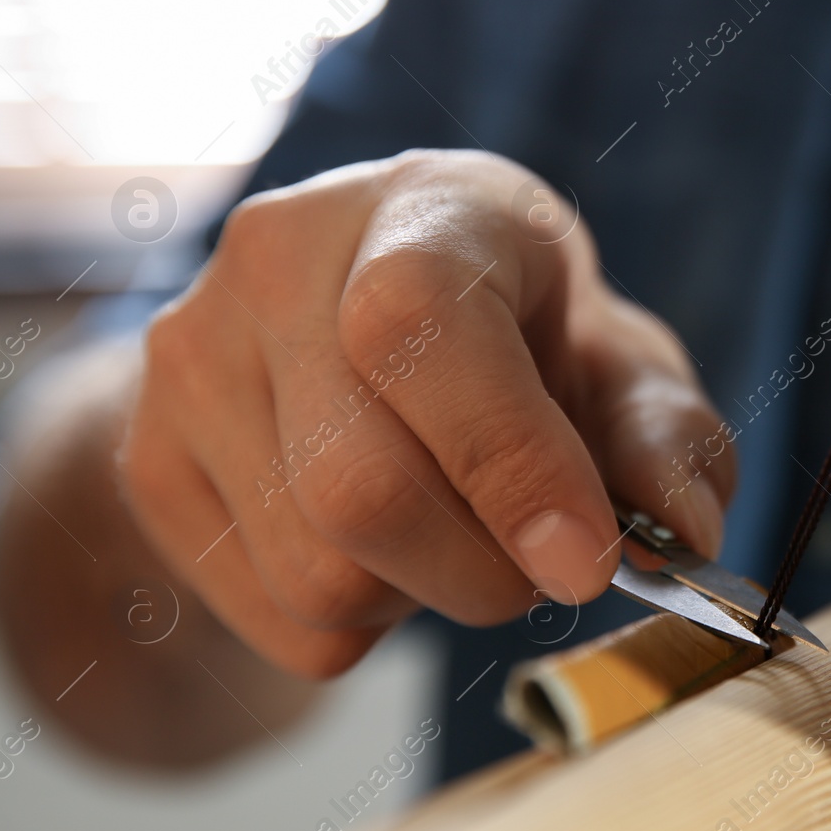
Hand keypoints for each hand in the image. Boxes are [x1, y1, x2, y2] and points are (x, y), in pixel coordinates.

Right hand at [123, 150, 730, 677]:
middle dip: (487, 571)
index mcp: (422, 208)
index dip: (507, 463)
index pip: (417, 329)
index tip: (589, 560)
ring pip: (317, 573)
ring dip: (424, 598)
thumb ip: (668, 439)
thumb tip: (681, 536)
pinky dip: (361, 623)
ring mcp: (192, 353)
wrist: (360, 326)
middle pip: (358, 488)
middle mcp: (279, 257)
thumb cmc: (524, 340)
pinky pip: (276, 618)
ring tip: (453, 528)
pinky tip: (382, 547)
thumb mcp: (621, 367)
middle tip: (543, 561)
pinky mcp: (149, 454)